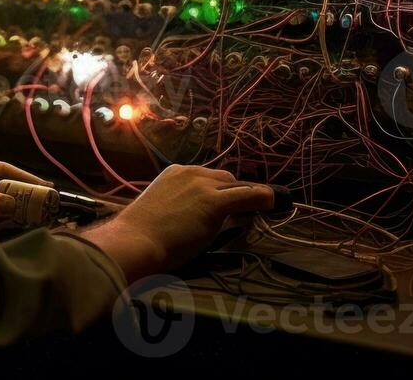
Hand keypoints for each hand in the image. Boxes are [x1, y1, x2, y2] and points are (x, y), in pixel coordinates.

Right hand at [79, 165, 272, 281]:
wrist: (135, 241)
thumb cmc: (140, 235)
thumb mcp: (162, 211)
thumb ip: (180, 207)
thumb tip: (196, 218)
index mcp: (175, 173)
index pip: (208, 178)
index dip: (221, 192)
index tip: (229, 204)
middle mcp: (190, 172)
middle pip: (225, 179)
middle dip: (235, 194)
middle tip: (243, 212)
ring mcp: (203, 185)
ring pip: (237, 187)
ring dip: (250, 198)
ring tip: (268, 206)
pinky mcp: (214, 202)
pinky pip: (248, 196)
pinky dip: (264, 198)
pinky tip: (278, 201)